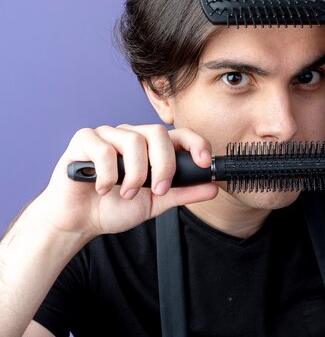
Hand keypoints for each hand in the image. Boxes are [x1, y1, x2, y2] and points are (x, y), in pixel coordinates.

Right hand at [36, 124, 218, 237]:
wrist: (80, 222)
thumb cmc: (115, 208)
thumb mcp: (157, 203)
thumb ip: (183, 193)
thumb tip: (214, 188)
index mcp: (152, 148)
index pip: (180, 134)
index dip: (196, 143)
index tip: (204, 163)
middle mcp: (132, 136)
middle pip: (157, 133)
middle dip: (163, 165)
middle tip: (157, 190)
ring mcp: (108, 135)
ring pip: (133, 140)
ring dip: (135, 173)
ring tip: (126, 194)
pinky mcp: (84, 141)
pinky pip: (103, 149)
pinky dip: (107, 174)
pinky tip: (102, 189)